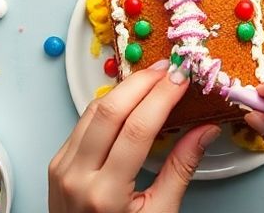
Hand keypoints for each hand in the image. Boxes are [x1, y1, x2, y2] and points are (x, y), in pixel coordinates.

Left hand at [49, 61, 220, 212]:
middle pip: (109, 110)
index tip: (182, 77)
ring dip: (123, 89)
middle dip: (142, 82)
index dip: (162, 96)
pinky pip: (82, 123)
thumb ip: (181, 169)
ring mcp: (62, 169)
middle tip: (169, 69)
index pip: (138, 129)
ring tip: (153, 79)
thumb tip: (205, 129)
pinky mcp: (57, 164)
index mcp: (106, 195)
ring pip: (92, 111)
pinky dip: (107, 106)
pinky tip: (128, 100)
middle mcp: (77, 177)